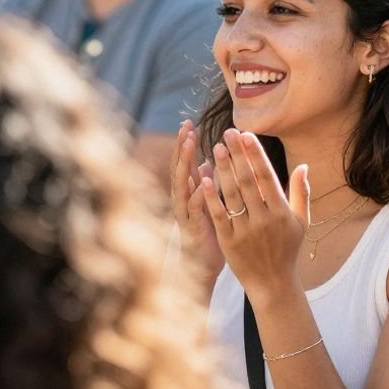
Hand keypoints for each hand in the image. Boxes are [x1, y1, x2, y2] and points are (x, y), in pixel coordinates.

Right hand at [170, 121, 223, 280]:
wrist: (204, 265)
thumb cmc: (209, 231)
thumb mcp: (209, 203)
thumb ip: (206, 184)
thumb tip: (206, 162)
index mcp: (189, 191)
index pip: (185, 162)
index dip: (186, 143)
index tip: (189, 122)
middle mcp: (182, 199)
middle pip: (179, 167)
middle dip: (182, 146)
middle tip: (186, 126)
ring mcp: (185, 212)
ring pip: (181, 183)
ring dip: (185, 162)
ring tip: (191, 143)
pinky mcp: (192, 227)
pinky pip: (193, 208)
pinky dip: (197, 193)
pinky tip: (202, 181)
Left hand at [201, 129, 308, 305]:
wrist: (272, 284)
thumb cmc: (287, 250)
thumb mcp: (301, 222)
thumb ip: (301, 193)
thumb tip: (303, 165)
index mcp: (281, 212)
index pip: (266, 176)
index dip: (255, 154)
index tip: (247, 134)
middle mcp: (263, 219)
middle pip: (247, 180)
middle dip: (237, 155)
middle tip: (227, 133)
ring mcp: (245, 230)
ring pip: (232, 194)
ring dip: (223, 169)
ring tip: (215, 148)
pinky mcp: (229, 241)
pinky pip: (219, 214)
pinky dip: (212, 197)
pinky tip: (205, 178)